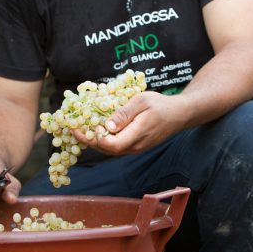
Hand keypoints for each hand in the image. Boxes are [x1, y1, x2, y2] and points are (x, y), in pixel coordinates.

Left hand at [71, 91, 186, 154]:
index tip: (79, 125)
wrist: (180, 114)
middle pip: (106, 149)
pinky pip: (116, 146)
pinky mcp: (136, 146)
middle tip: (72, 127)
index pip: (109, 145)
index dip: (92, 137)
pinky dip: (104, 139)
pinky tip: (97, 129)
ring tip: (80, 128)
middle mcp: (135, 147)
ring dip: (94, 140)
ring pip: (110, 149)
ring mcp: (136, 148)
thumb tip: (106, 126)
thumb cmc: (161, 105)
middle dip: (87, 140)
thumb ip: (124, 114)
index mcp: (136, 136)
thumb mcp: (141, 102)